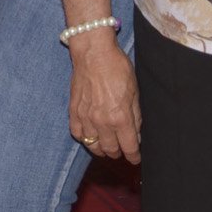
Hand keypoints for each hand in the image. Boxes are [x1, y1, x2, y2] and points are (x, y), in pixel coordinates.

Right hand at [68, 37, 140, 164]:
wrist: (93, 53)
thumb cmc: (117, 67)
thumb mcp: (135, 91)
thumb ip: (136, 115)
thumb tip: (137, 133)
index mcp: (120, 117)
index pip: (129, 147)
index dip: (134, 156)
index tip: (135, 159)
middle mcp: (102, 121)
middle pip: (110, 149)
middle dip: (118, 153)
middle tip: (122, 150)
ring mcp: (86, 117)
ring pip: (93, 145)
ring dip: (101, 149)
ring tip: (106, 147)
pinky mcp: (74, 111)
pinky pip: (78, 133)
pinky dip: (84, 138)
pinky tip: (90, 135)